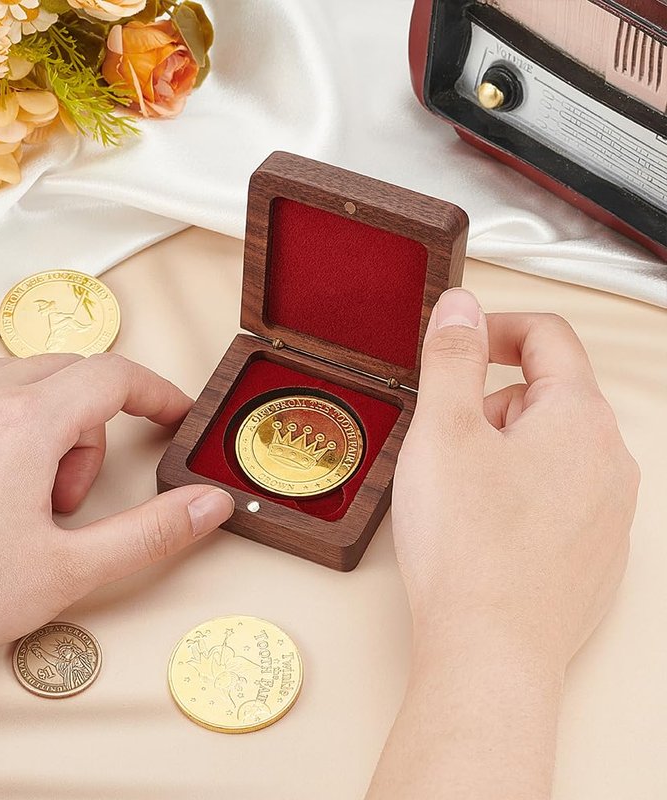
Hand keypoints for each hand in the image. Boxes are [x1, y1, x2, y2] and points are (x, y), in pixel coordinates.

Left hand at [0, 353, 233, 693]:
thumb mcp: (68, 571)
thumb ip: (151, 533)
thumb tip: (205, 505)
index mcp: (23, 425)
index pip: (114, 375)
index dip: (155, 392)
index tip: (171, 414)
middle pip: (68, 378)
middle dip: (92, 427)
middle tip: (70, 497)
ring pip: (16, 384)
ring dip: (41, 428)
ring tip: (17, 499)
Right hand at [368, 289, 637, 799]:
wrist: (489, 653)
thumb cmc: (468, 547)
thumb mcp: (443, 430)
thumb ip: (453, 356)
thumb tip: (462, 306)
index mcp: (579, 418)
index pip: (549, 337)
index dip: (497, 327)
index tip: (459, 342)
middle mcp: (609, 461)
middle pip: (548, 395)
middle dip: (490, 401)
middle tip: (444, 437)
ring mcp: (607, 513)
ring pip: (551, 449)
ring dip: (502, 449)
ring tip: (458, 490)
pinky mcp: (593, 554)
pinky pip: (556, 497)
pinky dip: (517, 493)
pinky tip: (481, 529)